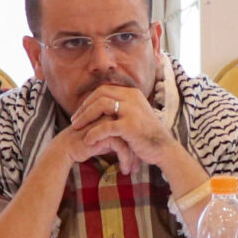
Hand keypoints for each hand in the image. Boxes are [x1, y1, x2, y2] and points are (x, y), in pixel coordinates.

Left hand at [66, 86, 180, 173]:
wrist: (163, 148)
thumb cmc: (147, 134)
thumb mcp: (135, 114)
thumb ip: (121, 107)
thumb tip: (101, 105)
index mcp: (132, 93)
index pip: (104, 89)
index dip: (89, 100)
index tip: (80, 111)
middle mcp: (132, 97)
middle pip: (100, 94)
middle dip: (84, 107)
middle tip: (74, 120)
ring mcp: (131, 110)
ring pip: (101, 106)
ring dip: (85, 117)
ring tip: (77, 128)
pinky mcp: (130, 126)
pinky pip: (105, 126)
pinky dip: (94, 133)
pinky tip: (87, 140)